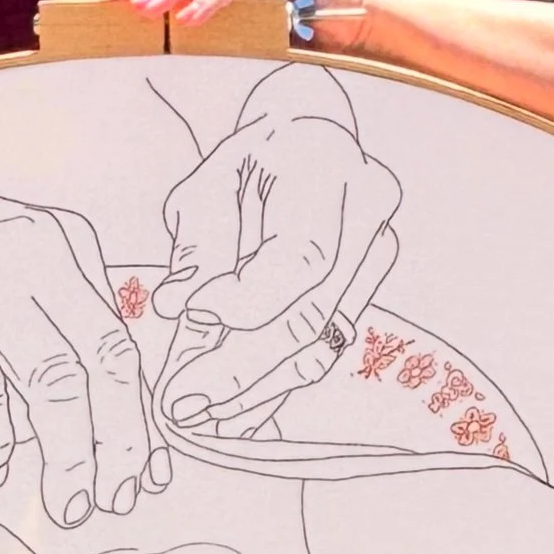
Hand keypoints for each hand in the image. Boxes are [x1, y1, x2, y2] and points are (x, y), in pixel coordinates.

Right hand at [0, 161, 165, 526]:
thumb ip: (47, 325)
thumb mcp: (1, 268)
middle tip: (114, 500)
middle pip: (104, 360)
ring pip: (53, 378)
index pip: (122, 342)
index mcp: (66, 246)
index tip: (147, 475)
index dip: (140, 416)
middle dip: (118, 441)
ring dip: (67, 452)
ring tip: (66, 504)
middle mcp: (38, 253)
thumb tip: (93, 423)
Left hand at [149, 65, 401, 433]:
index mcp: (327, 168)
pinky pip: (322, 350)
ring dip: (255, 390)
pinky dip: (274, 383)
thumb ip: (198, 247)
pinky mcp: (368, 291)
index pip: (300, 258)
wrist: (308, 138)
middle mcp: (368, 213)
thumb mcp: (208, 185)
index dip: (245, 302)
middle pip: (311, 316)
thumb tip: (176, 309)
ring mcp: (377, 256)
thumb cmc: (250, 160)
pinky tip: (232, 411)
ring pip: (319, 346)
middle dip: (239, 370)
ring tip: (198, 415)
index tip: (188, 317)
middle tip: (179, 402)